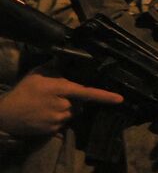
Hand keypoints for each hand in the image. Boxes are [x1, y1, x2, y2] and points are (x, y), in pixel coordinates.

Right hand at [0, 66, 122, 136]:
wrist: (6, 114)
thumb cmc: (24, 91)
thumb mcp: (39, 72)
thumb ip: (57, 64)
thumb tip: (70, 53)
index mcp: (60, 88)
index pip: (87, 92)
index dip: (104, 96)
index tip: (120, 99)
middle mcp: (62, 105)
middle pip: (80, 102)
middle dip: (74, 99)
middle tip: (58, 95)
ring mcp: (57, 119)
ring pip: (73, 113)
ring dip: (67, 108)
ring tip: (50, 104)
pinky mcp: (52, 130)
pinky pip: (64, 123)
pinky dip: (59, 118)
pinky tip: (46, 113)